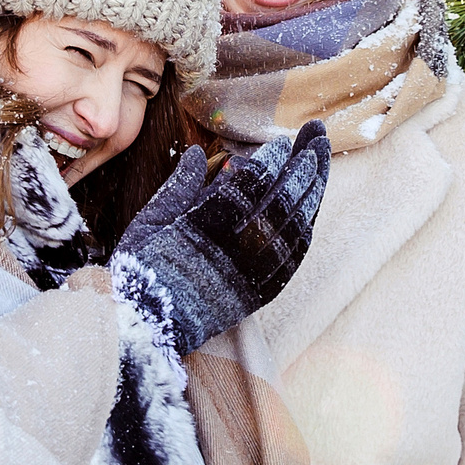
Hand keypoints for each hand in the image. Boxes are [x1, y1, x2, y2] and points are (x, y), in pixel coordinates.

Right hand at [112, 122, 329, 353]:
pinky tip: (311, 208)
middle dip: (304, 164)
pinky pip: (293, 257)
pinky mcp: (261, 293)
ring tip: (322, 163)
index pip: (251, 183)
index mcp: (206, 225)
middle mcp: (236, 247)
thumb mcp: (149, 221)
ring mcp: (253, 272)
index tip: (281, 140)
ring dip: (313, 191)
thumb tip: (196, 153)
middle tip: (318, 137)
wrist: (147, 328)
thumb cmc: (142, 270)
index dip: (271, 159)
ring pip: (295, 225)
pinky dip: (305, 228)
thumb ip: (179, 186)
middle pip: (283, 197)